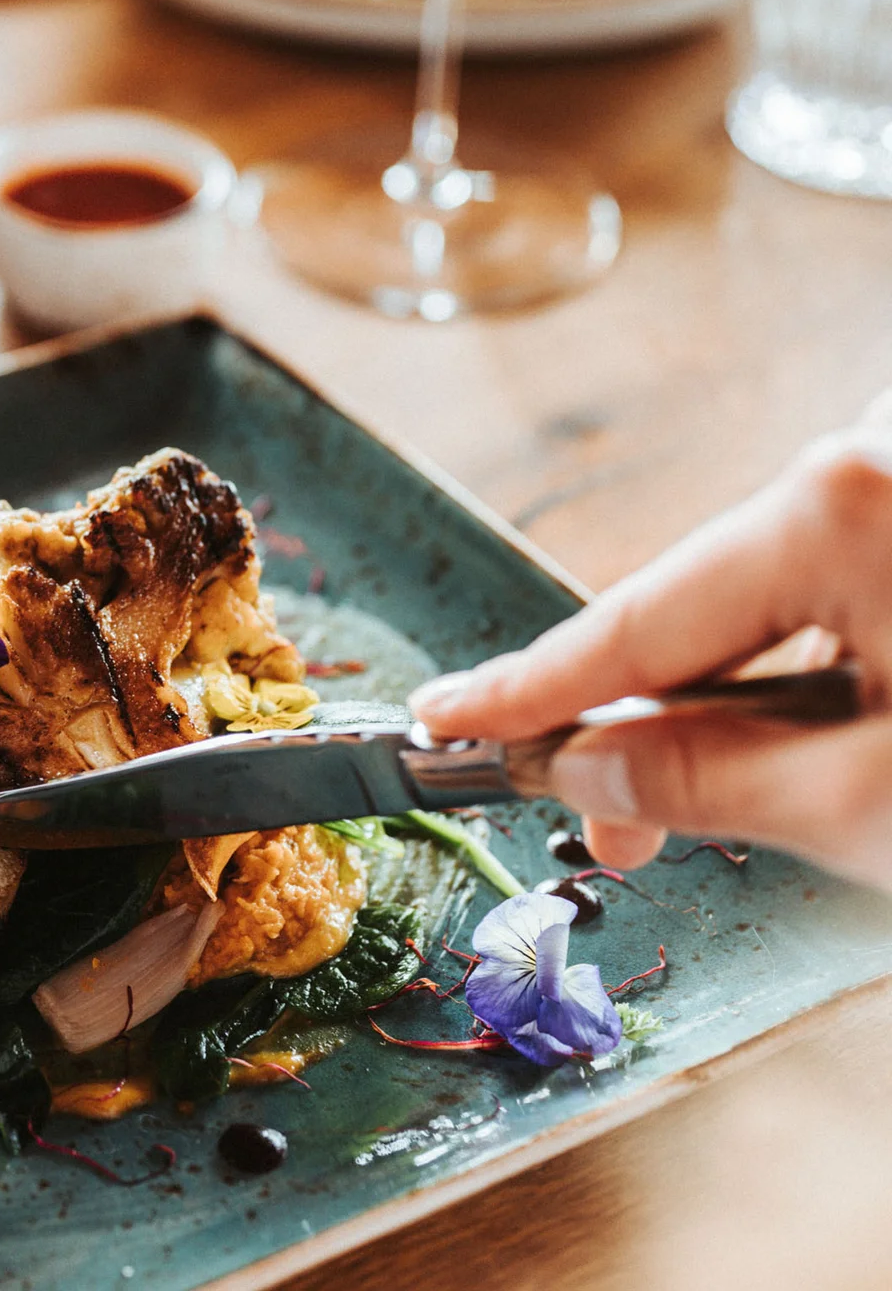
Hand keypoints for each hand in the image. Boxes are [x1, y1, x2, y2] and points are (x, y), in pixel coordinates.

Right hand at [409, 392, 891, 887]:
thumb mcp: (874, 805)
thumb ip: (708, 777)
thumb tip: (590, 766)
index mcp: (841, 507)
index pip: (638, 622)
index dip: (531, 687)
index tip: (445, 717)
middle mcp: (867, 465)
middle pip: (703, 609)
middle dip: (652, 724)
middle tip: (612, 829)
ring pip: (774, 607)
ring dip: (743, 708)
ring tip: (736, 800)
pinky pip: (840, 591)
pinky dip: (813, 673)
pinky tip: (825, 739)